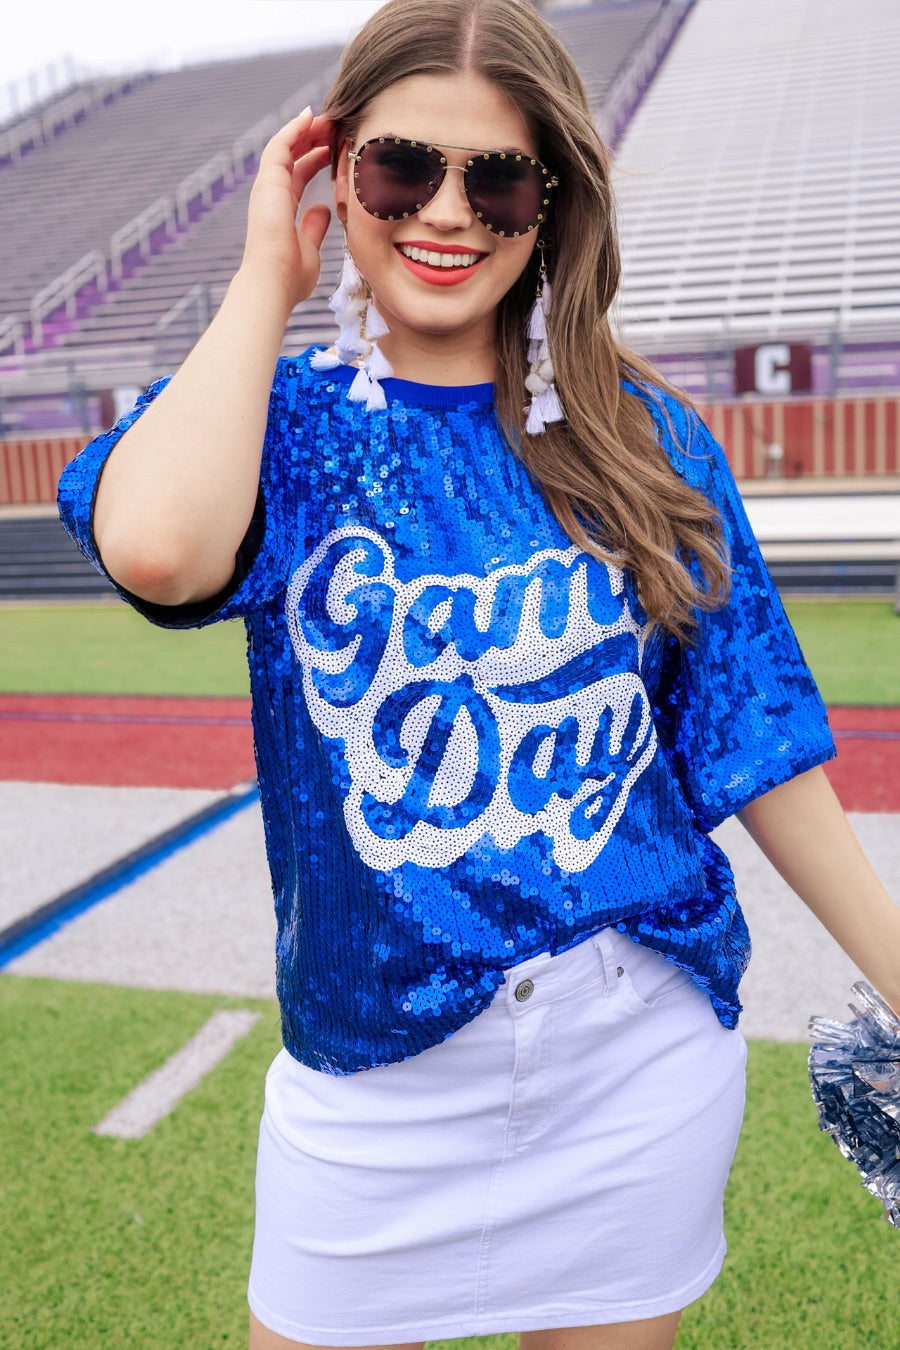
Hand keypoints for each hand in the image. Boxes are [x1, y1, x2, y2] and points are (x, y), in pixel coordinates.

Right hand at [240, 107, 333, 312]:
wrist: (273, 284)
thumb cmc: (291, 277)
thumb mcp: (310, 248)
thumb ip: (314, 227)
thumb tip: (323, 209)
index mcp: (281, 211)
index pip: (298, 176)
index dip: (314, 160)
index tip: (332, 150)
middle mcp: (271, 196)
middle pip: (291, 157)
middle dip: (311, 139)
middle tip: (332, 127)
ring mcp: (267, 187)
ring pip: (285, 146)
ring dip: (304, 129)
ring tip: (325, 116)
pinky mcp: (268, 181)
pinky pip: (280, 145)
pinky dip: (294, 129)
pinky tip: (310, 117)